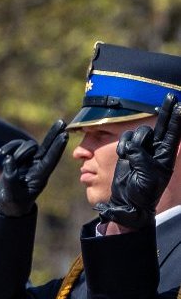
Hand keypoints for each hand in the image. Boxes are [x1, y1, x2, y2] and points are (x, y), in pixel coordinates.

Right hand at [0, 120, 68, 217]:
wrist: (6, 204)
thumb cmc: (12, 202)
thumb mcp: (10, 193)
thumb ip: (10, 177)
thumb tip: (9, 159)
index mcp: (40, 177)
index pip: (50, 159)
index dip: (58, 147)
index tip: (64, 136)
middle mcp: (37, 167)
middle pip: (47, 147)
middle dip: (54, 135)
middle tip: (62, 122)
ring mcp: (28, 162)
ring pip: (28, 146)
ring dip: (17, 149)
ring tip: (4, 156)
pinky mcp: (19, 160)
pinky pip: (17, 146)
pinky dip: (10, 147)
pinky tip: (1, 153)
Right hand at [100, 96, 180, 229]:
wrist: (127, 202)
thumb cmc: (142, 191)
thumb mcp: (147, 174)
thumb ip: (140, 156)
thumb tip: (131, 145)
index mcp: (166, 155)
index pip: (174, 133)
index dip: (176, 119)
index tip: (180, 106)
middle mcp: (156, 149)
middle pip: (161, 126)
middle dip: (166, 111)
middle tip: (171, 96)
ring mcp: (142, 150)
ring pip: (140, 132)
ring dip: (134, 140)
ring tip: (129, 155)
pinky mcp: (128, 151)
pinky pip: (126, 139)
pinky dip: (123, 145)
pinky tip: (123, 155)